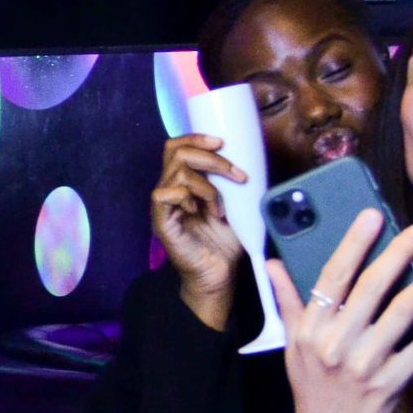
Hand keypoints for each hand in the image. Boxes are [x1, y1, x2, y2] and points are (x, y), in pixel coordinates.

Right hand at [150, 132, 248, 329]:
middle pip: (176, 151)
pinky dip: (187, 197)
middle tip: (236, 175)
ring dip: (208, 186)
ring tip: (220, 208)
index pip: (177, 146)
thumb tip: (250, 158)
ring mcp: (164, 206)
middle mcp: (170, 189)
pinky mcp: (161, 222)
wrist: (219, 274)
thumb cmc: (225, 242)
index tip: (222, 143)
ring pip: (178, 173)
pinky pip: (163, 195)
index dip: (196, 138)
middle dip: (211, 158)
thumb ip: (233, 182)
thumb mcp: (236, 204)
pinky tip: (201, 212)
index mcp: (184, 183)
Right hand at [270, 210, 412, 412]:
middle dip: (398, 254)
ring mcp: (364, 365)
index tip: (372, 216)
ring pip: (401, 315)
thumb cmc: (311, 385)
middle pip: (371, 288)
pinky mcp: (390, 384)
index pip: (332, 276)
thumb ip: (287, 301)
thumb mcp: (292, 344)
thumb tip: (272, 262)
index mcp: (310, 329)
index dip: (354, 243)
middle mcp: (334, 344)